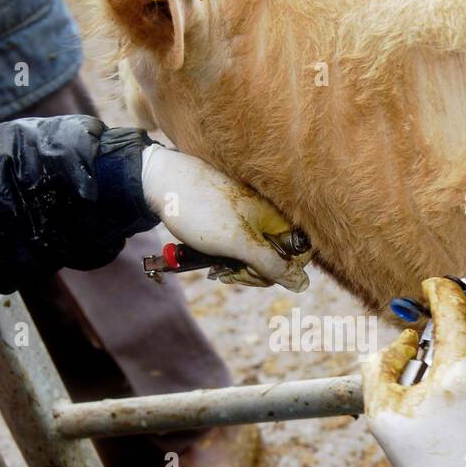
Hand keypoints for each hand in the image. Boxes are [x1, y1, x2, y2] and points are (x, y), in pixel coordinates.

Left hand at [140, 143, 308, 290]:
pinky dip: (230, 256)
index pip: (299, 256)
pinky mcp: (238, 218)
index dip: (278, 272)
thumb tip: (302, 284)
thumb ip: (272, 264)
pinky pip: (244, 245)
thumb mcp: (238, 244)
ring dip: (239, 267)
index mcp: (279, 215)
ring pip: (259, 255)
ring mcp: (254, 216)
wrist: (163, 182)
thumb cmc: (201, 210)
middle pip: (278, 258)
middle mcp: (271, 215)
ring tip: (216, 266)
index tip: (250, 273)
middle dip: (254, 272)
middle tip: (227, 272)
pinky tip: (213, 259)